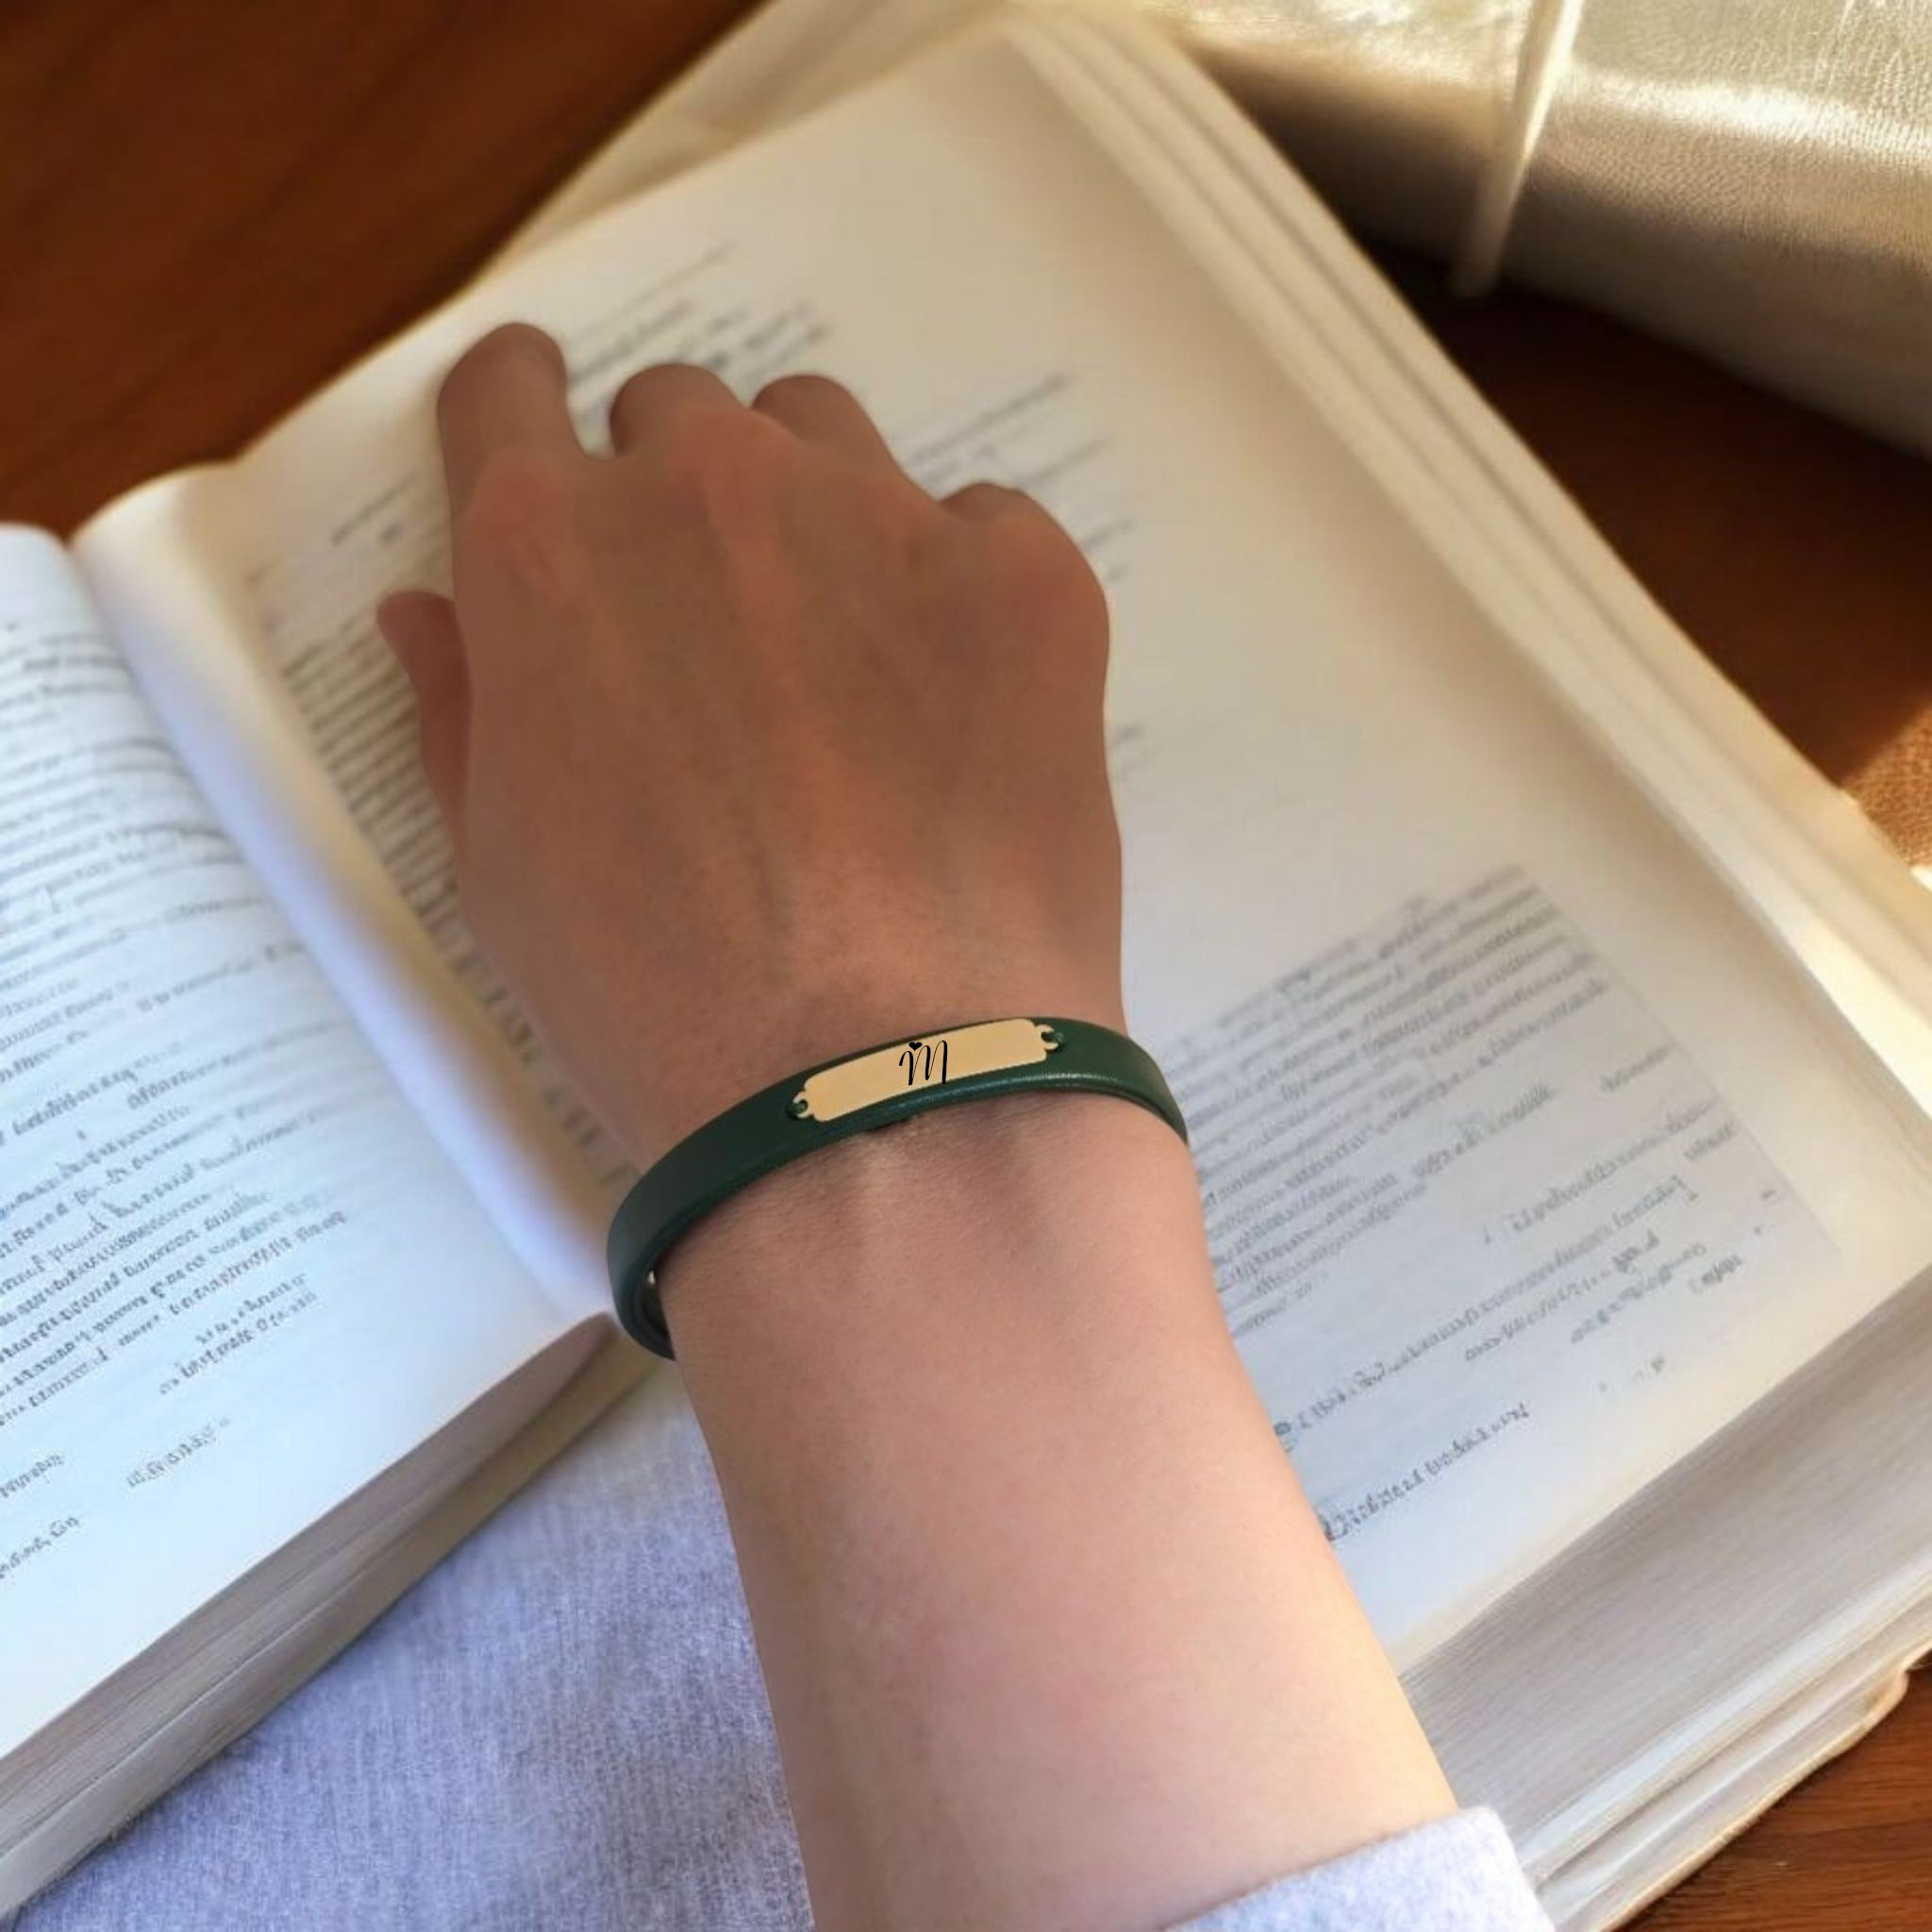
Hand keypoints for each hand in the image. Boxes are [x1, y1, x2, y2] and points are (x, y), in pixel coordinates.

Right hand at [378, 323, 1122, 1164]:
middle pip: (679, 419)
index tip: (556, 455)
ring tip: (847, 676)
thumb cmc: (657, 996)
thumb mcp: (500, 864)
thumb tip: (431, 609)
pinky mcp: (1024, 576)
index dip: (525, 419)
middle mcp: (706, 488)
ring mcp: (879, 515)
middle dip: (680, 501)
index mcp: (549, 546)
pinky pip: (982, 529)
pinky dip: (963, 594)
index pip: (509, 391)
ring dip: (818, 519)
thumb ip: (462, 703)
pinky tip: (963, 720)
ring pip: (828, 443)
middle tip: (717, 642)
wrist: (876, 1086)